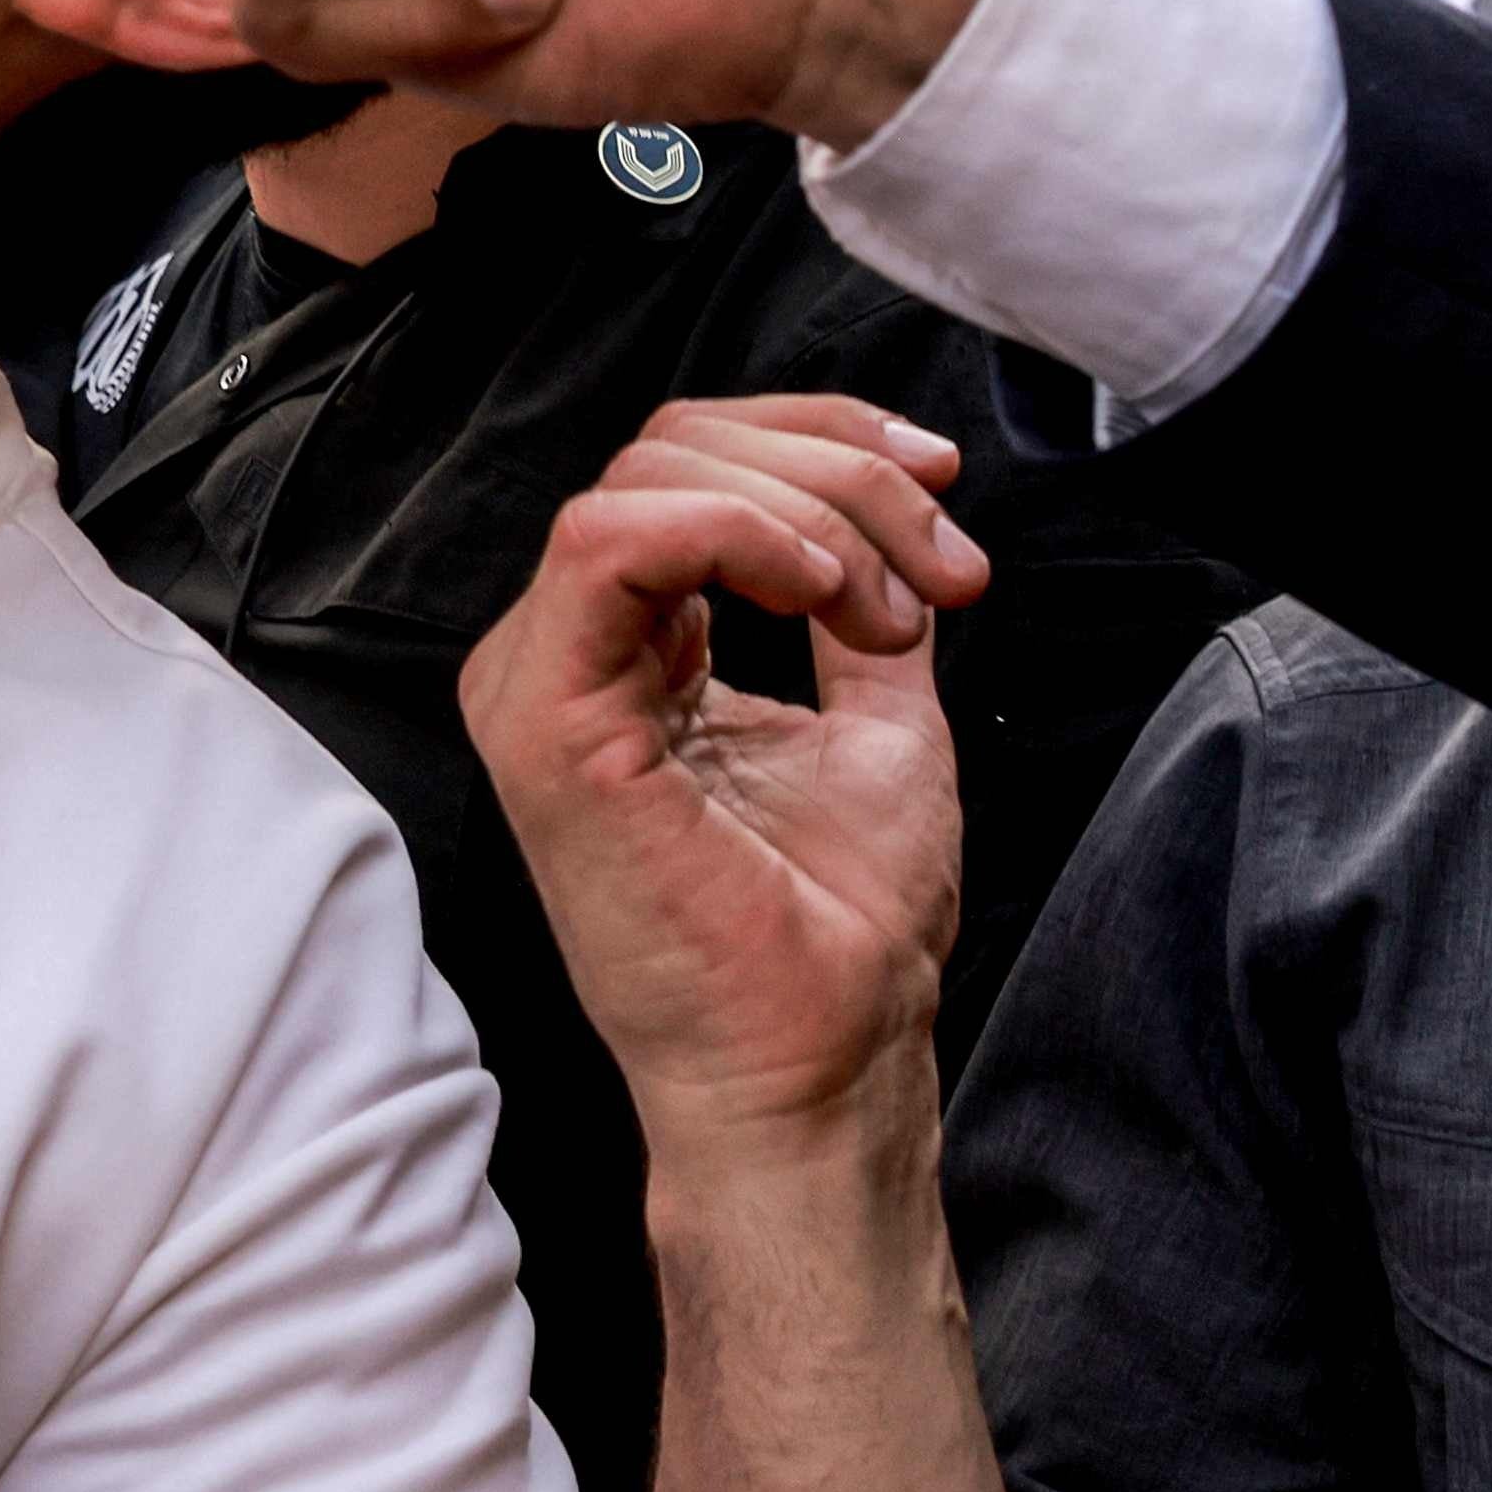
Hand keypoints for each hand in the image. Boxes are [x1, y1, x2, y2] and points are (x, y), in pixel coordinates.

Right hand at [464, 395, 990, 1165]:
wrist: (830, 1051)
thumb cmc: (840, 920)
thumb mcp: (878, 715)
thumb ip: (861, 611)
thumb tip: (899, 516)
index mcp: (636, 651)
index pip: (695, 459)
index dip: (832, 440)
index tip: (945, 493)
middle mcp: (573, 657)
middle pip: (676, 447)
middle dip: (842, 470)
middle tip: (939, 571)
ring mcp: (546, 687)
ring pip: (650, 477)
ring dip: (811, 509)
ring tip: (887, 612)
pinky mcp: (546, 726)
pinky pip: (607, 546)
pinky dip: (736, 531)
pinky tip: (817, 590)